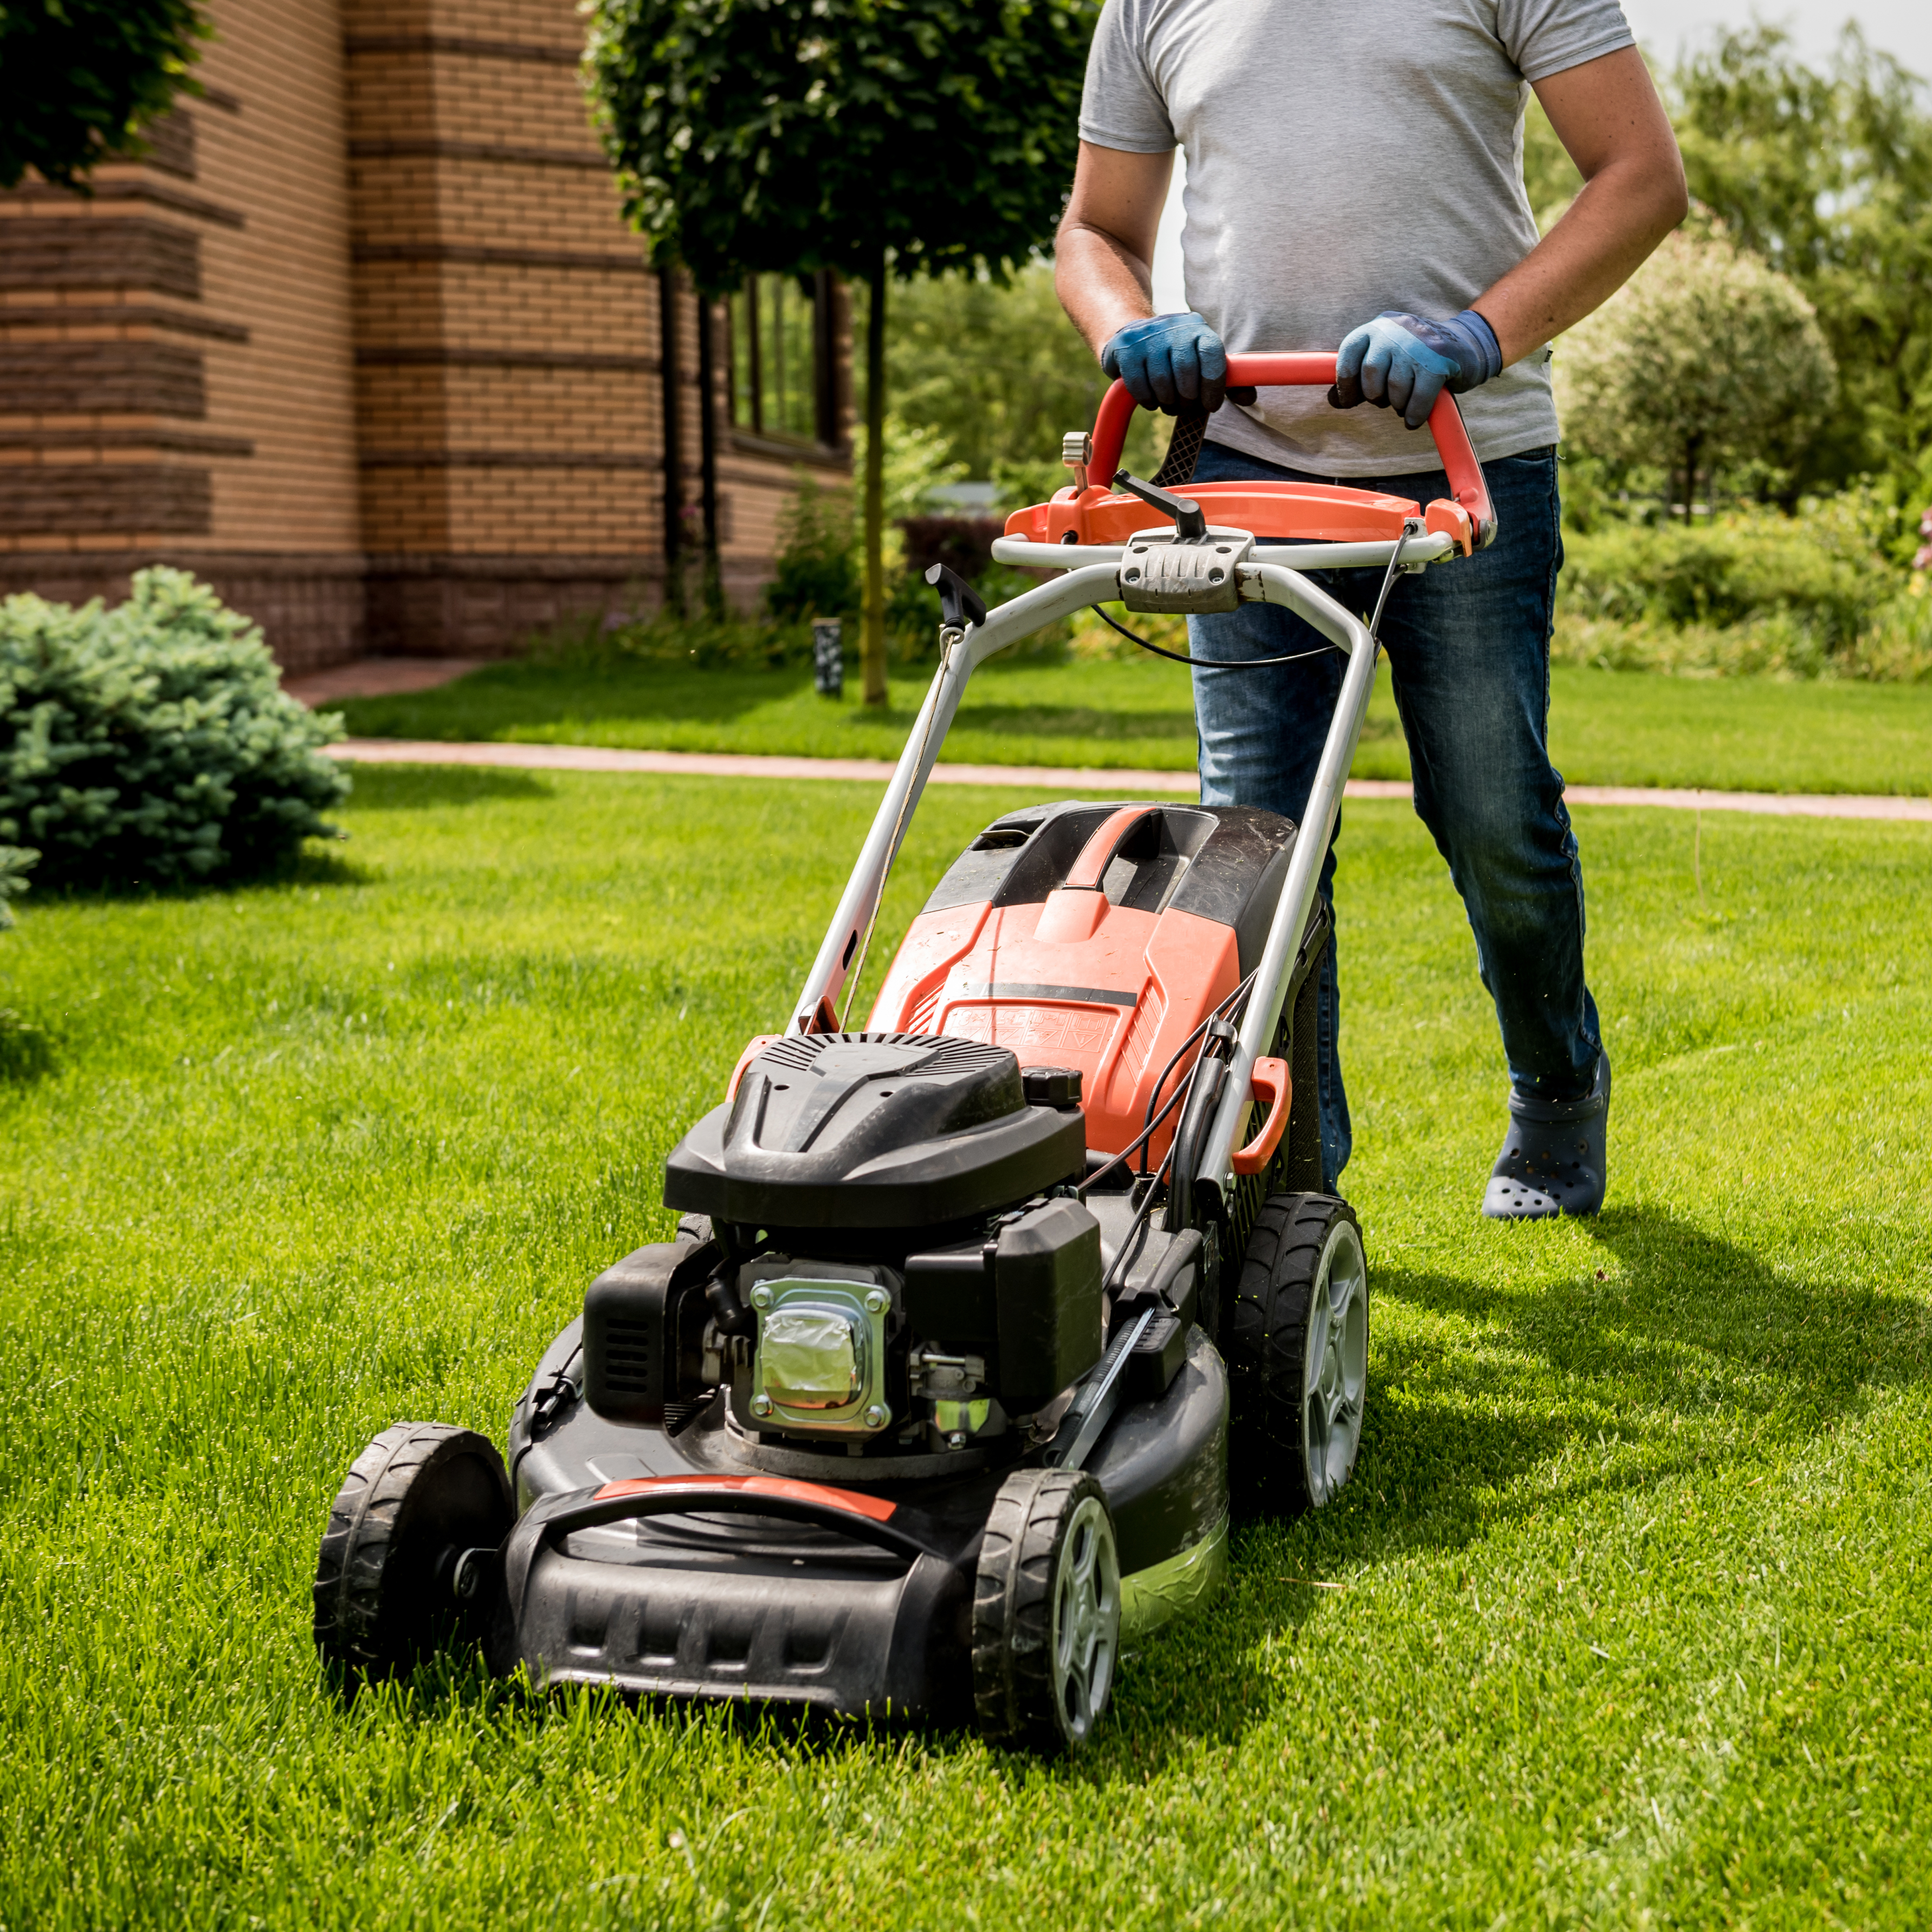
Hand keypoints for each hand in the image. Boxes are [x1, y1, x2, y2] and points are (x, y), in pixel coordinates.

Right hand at [1100, 312, 1231, 414]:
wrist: (1133, 336)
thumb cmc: (1175, 357)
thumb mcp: (1202, 363)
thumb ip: (1227, 381)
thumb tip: (1249, 399)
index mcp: (1199, 330)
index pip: (1212, 355)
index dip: (1214, 385)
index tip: (1211, 405)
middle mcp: (1175, 327)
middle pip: (1186, 372)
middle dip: (1188, 399)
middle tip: (1186, 408)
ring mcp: (1149, 336)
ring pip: (1162, 381)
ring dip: (1168, 403)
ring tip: (1170, 405)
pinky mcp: (1127, 349)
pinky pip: (1139, 385)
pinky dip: (1148, 401)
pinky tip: (1152, 401)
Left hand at [1330, 310, 1502, 429]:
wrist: (1468, 346)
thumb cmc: (1418, 358)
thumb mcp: (1388, 359)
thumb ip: (1360, 376)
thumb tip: (1334, 399)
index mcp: (1378, 326)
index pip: (1349, 354)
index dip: (1345, 383)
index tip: (1349, 400)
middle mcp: (1397, 329)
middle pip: (1371, 373)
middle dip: (1376, 396)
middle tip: (1386, 401)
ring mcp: (1420, 343)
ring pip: (1395, 388)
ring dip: (1397, 406)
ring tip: (1404, 404)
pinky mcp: (1439, 362)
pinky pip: (1417, 400)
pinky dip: (1413, 416)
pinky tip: (1413, 420)